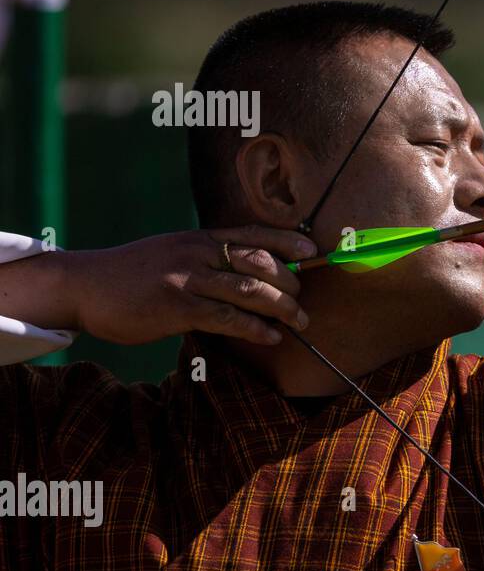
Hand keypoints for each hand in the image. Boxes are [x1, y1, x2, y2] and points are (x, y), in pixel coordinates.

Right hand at [62, 227, 317, 345]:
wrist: (82, 285)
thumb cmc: (131, 275)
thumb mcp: (172, 253)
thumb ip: (206, 259)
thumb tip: (245, 276)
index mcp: (199, 238)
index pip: (254, 233)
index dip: (288, 240)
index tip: (313, 250)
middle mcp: (198, 252)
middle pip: (261, 262)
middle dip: (290, 283)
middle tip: (304, 302)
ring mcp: (187, 278)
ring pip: (250, 290)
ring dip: (283, 308)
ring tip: (300, 322)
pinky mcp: (176, 307)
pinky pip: (228, 318)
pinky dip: (256, 329)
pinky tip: (270, 337)